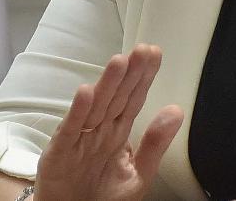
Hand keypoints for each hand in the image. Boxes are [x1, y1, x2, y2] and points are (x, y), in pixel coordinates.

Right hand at [33, 44, 183, 200]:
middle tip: (142, 50)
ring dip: (106, 84)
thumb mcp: (138, 174)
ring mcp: (79, 139)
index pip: (134, 99)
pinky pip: (70, 130)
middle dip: (129, 74)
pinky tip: (85, 92)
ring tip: (119, 62)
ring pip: (96, 107)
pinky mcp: (59, 153)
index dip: (144, 77)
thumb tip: (176, 111)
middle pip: (117, 97)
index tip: (154, 54)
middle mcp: (99, 130)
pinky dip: (77, 112)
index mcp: (118, 132)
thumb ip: (155, 144)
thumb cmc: (101, 197)